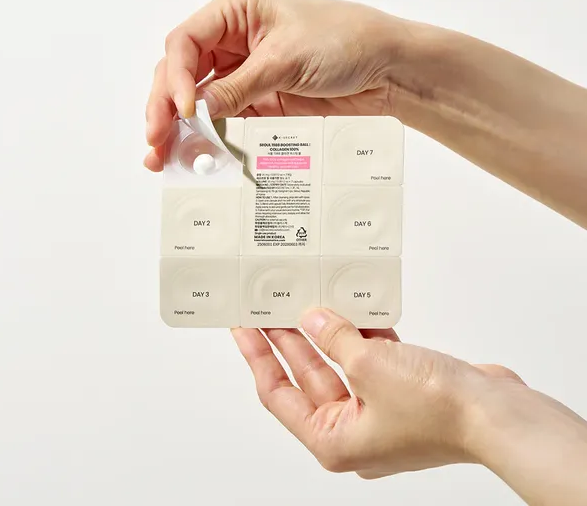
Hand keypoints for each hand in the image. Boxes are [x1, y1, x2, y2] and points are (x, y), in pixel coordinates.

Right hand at [144, 0, 431, 170]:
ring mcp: (243, 75)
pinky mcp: (257, 102)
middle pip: (182, 74)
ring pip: (197, 102)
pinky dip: (208, 139)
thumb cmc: (344, 41)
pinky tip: (194, 155)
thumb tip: (197, 113)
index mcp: (235, 12)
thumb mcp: (286, 60)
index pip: (186, 43)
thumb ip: (238, 88)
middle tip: (156, 139)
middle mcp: (233, 42)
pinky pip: (223, 121)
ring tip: (164, 156)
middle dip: (165, 107)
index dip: (175, 78)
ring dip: (179, 128)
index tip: (184, 109)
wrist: (385, 69)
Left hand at [232, 308, 523, 478]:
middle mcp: (354, 427)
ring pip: (341, 362)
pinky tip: (352, 307)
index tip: (242, 329)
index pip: (278, 393)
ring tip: (304, 299)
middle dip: (289, 338)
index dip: (258, 356)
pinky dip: (362, 333)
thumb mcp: (368, 366)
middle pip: (308, 374)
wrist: (497, 413)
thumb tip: (313, 319)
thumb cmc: (438, 411)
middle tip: (269, 307)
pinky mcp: (402, 390)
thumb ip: (334, 338)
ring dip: (327, 331)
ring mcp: (379, 408)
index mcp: (334, 439)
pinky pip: (372, 357)